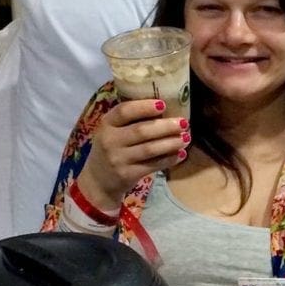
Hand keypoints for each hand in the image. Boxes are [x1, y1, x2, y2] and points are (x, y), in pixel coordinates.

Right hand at [75, 99, 189, 210]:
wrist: (98, 181)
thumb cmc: (111, 149)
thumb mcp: (112, 131)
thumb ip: (129, 120)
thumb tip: (163, 107)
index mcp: (106, 124)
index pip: (124, 111)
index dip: (144, 107)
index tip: (163, 104)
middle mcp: (110, 141)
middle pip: (142, 130)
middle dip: (166, 126)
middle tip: (184, 123)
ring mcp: (118, 159)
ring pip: (150, 149)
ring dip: (171, 143)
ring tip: (186, 138)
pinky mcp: (127, 175)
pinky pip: (153, 165)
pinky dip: (169, 159)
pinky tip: (180, 154)